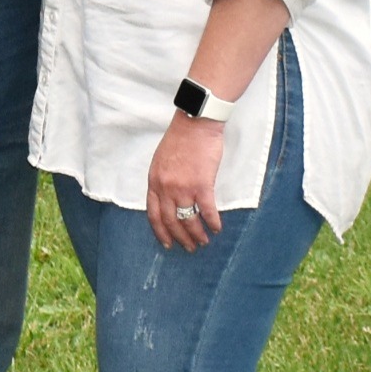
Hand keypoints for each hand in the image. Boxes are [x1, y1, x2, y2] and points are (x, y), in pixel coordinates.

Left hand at [145, 115, 223, 250]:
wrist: (195, 123)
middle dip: (180, 238)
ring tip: (203, 242)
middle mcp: (166, 188)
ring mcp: (183, 187)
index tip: (167, 244)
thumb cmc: (179, 139)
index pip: (154, 215)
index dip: (160, 232)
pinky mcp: (202, 184)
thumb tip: (168, 198)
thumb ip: (162, 181)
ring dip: (196, 234)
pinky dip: (212, 222)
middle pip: (171, 221)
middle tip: (189, 248)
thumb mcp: (160, 161)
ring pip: (188, 219)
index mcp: (154, 182)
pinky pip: (206, 210)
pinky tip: (216, 228)